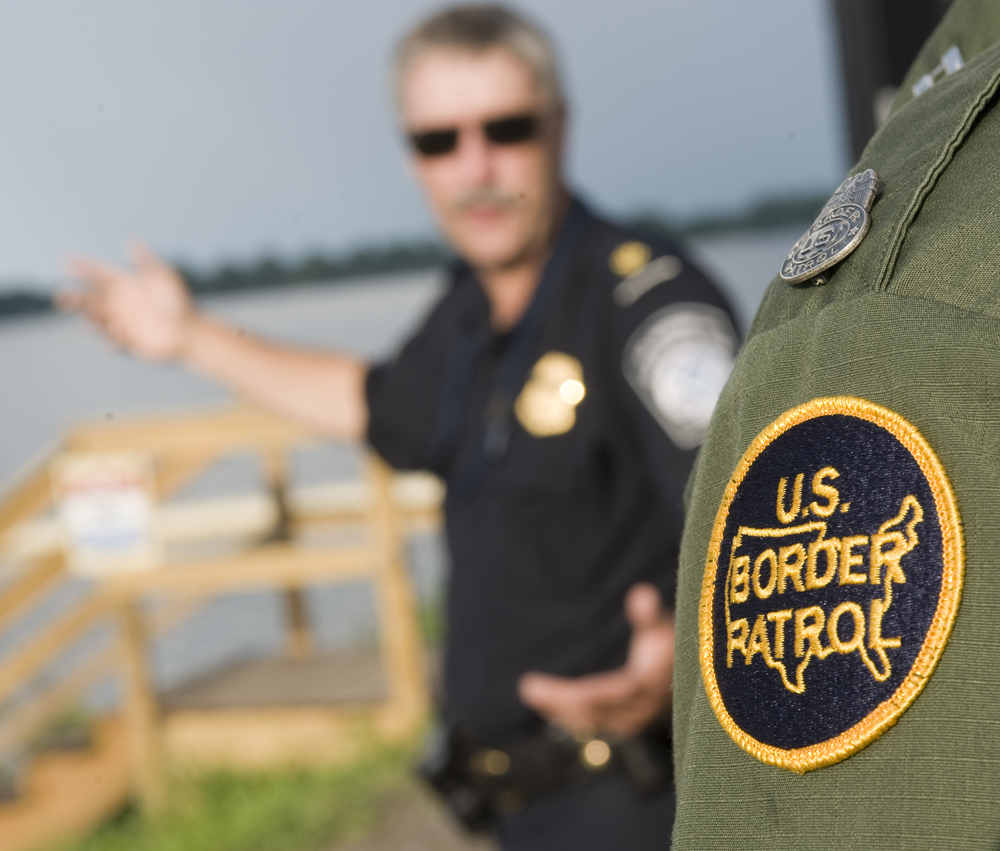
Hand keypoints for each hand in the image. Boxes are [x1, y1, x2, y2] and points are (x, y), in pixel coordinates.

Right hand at [62, 242, 193, 360]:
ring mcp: (120, 323)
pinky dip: (112, 339)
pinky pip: (113, 342)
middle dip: (75, 298)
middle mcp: (118, 304)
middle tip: (61, 297)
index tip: (67, 261)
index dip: (84, 268)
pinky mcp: (127, 342)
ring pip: (96, 321)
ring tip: (90, 319)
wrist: (190, 332)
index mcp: (125, 286)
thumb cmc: (179, 302)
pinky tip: (116, 335)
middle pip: (90, 299)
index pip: (100, 274)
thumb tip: (133, 238)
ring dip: (90, 319)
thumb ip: (146, 261)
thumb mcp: (164, 278)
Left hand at [518, 582, 674, 737]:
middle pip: (593, 709)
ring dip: (559, 710)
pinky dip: (569, 716)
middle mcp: (639, 708)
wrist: (693, 674)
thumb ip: (650, 614)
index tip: (555, 688)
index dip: (583, 693)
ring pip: (590, 721)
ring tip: (532, 693)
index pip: (611, 694)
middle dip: (560, 701)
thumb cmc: (671, 642)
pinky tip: (548, 706)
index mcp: (647, 686)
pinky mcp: (623, 722)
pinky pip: (592, 723)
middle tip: (527, 687)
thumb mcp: (664, 625)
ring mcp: (631, 719)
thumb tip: (641, 593)